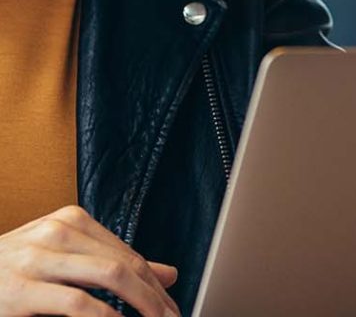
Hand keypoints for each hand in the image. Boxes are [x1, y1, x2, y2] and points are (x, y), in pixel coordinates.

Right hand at [0, 204, 179, 315]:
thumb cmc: (11, 271)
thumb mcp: (62, 258)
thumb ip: (111, 262)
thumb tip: (169, 274)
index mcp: (71, 220)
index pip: (128, 253)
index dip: (155, 282)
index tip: (171, 305)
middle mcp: (58, 231)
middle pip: (124, 264)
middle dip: (154, 296)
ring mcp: (38, 258)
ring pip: (110, 276)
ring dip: (142, 304)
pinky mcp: (20, 290)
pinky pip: (77, 304)